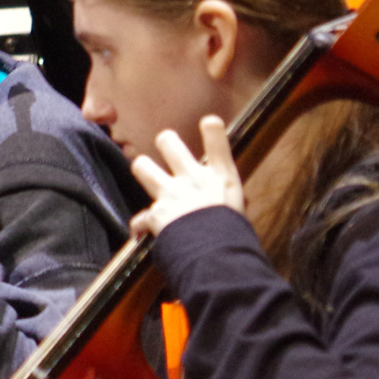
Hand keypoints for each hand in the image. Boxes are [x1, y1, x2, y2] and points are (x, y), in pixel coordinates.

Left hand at [129, 116, 243, 238]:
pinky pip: (140, 219)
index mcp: (222, 179)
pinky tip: (141, 234)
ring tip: (144, 172)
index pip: (218, 140)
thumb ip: (226, 205)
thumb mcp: (238, 214)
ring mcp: (172, 193)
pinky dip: (141, 227)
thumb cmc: (234, 238)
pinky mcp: (156, 213)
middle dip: (166, 142)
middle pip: (169, 142)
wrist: (217, 255)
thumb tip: (226, 212)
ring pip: (142, 166)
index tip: (208, 123)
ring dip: (142, 169)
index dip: (212, 129)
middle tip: (166, 146)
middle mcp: (194, 178)